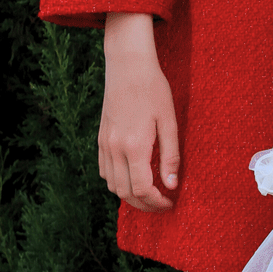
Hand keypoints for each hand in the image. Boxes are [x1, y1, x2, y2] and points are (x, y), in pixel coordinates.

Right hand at [99, 12, 178, 211]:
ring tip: (150, 194)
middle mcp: (115, 149)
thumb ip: (170, 156)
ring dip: (130, 196)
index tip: (170, 203)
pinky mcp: (101, 138)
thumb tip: (172, 185)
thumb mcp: (169, 121)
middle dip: (144, 205)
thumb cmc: (153, 89)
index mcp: (134, 146)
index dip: (156, 202)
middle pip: (125, 193)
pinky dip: (116, 182)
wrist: (128, 66)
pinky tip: (132, 177)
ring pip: (112, 185)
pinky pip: (104, 171)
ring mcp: (105, 144)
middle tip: (162, 204)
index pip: (142, 189)